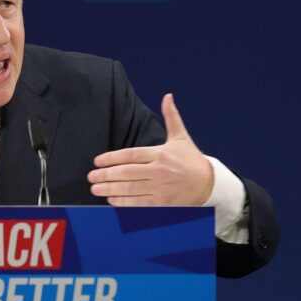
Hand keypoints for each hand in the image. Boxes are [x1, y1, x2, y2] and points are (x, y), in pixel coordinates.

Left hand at [87, 93, 213, 205]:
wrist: (209, 184)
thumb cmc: (191, 160)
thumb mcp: (181, 137)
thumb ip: (171, 117)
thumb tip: (167, 96)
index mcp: (161, 154)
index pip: (130, 155)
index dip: (111, 158)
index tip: (97, 161)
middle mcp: (160, 171)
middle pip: (127, 173)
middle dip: (106, 175)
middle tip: (91, 177)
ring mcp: (161, 188)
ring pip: (131, 189)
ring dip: (111, 189)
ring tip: (95, 189)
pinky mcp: (164, 204)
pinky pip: (140, 204)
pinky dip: (124, 203)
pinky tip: (111, 200)